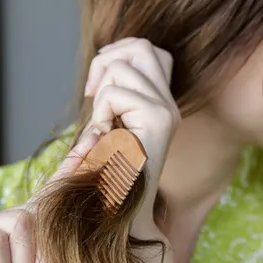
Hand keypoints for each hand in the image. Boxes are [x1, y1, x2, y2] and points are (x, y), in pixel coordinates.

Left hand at [84, 37, 179, 238]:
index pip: (149, 52)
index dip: (119, 55)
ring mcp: (166, 111)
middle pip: (141, 47)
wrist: (117, 215)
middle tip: (93, 94)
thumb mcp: (108, 124)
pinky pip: (114, 93)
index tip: (97, 86)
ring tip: (104, 127)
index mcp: (161, 104)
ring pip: (122, 67)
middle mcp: (169, 104)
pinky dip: (100, 113)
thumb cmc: (104, 175)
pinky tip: (105, 139)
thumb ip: (115, 94)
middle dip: (106, 62)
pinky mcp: (158, 120)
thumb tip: (107, 57)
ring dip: (101, 95)